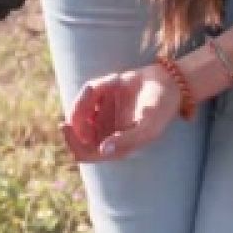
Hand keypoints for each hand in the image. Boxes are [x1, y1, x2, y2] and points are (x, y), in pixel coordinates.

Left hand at [60, 62, 182, 161]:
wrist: (168, 84)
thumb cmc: (161, 110)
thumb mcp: (148, 127)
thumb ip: (126, 140)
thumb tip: (103, 150)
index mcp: (114, 147)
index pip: (83, 153)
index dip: (71, 142)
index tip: (65, 125)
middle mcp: (105, 134)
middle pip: (76, 131)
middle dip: (77, 113)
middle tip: (91, 93)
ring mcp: (102, 116)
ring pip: (79, 111)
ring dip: (88, 96)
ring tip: (113, 82)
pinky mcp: (101, 98)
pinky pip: (87, 94)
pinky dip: (96, 86)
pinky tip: (115, 79)